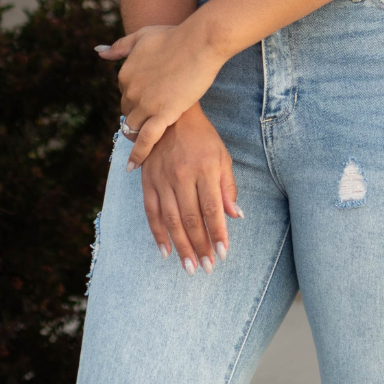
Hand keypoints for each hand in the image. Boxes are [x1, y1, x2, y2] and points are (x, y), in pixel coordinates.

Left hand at [98, 21, 222, 168]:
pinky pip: (146, 139)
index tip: (144, 105)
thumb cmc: (175, 36)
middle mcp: (130, 90)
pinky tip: (133, 166)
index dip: (135, 100)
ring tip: (138, 149)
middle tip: (147, 125)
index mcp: (125, 73)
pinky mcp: (163, 114)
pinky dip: (138, 154)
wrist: (199, 42)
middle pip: (127, 112)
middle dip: (136, 118)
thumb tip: (99, 52)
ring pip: (132, 128)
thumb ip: (120, 46)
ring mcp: (145, 104)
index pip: (124, 94)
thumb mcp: (142, 36)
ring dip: (134, 138)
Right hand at [136, 106, 240, 271]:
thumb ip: (227, 187)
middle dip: (200, 246)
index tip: (223, 253)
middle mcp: (181, 176)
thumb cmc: (202, 138)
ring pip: (171, 220)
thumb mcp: (222, 156)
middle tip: (207, 267)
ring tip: (189, 267)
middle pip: (191, 218)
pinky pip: (151, 212)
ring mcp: (162, 179)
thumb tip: (235, 216)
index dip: (217, 233)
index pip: (212, 208)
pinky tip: (165, 252)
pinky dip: (158, 234)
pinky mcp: (147, 182)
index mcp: (204, 169)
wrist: (169, 115)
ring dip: (181, 247)